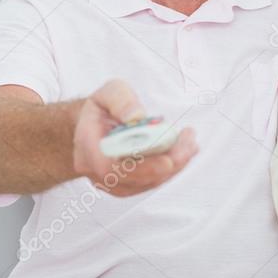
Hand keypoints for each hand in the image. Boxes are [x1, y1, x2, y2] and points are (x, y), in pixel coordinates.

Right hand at [73, 80, 197, 196]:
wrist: (96, 125)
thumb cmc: (103, 109)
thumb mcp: (109, 92)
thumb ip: (121, 100)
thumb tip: (137, 116)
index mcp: (87, 146)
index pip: (109, 167)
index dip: (139, 168)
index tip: (167, 160)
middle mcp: (96, 170)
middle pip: (134, 178)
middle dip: (167, 163)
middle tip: (189, 145)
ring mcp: (112, 181)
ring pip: (146, 182)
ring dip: (174, 165)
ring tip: (190, 143)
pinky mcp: (128, 185)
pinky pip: (151, 181)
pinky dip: (171, 167)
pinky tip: (184, 150)